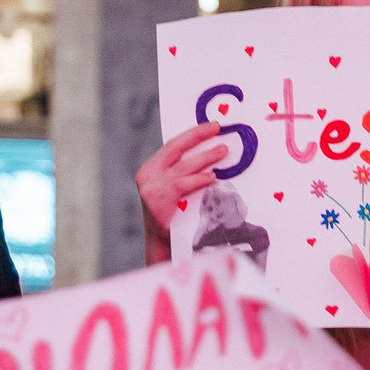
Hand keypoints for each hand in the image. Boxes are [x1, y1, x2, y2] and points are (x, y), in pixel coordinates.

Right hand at [135, 123, 230, 244]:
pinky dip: (199, 179)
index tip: (211, 126)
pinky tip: (212, 177)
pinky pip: (182, 185)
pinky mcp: (158, 202)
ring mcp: (151, 189)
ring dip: (205, 157)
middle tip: (217, 128)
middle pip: (175, 148)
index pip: (173, 145)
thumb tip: (211, 150)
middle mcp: (147, 176)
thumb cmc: (174, 214)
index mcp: (150, 169)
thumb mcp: (175, 188)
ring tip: (222, 151)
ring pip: (182, 167)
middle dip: (197, 135)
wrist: (163, 244)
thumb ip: (184, 171)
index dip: (193, 134)